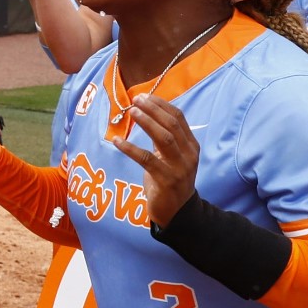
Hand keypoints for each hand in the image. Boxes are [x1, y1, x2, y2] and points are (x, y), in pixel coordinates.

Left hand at [110, 95, 198, 226]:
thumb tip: (147, 114)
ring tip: (132, 112)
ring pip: (164, 139)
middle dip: (153, 110)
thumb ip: (164, 138)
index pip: (179, 118)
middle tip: (136, 100)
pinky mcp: (166, 180)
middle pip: (172, 125)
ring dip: (147, 123)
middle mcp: (189, 154)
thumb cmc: (170, 179)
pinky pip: (147, 160)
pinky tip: (117, 141)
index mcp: (191, 145)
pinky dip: (130, 149)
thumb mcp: (171, 157)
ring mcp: (179, 167)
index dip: (161, 105)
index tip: (144, 96)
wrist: (177, 211)